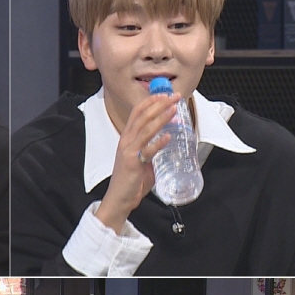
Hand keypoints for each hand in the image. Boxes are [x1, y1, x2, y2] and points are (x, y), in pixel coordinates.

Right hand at [95, 92, 178, 232]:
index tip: (165, 95)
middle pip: (143, 115)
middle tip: (174, 97)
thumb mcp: (141, 159)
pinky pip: (147, 150)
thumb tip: (164, 143)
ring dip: (161, 117)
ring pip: (146, 128)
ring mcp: (128, 150)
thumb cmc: (131, 181)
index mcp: (127, 138)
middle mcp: (126, 140)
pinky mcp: (133, 162)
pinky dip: (158, 142)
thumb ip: (150, 149)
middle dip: (159, 104)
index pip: (137, 112)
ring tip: (174, 109)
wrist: (120, 198)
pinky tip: (168, 137)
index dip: (151, 101)